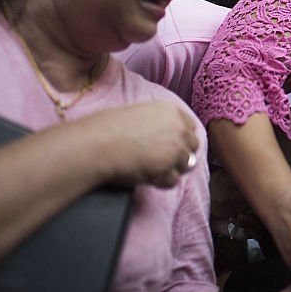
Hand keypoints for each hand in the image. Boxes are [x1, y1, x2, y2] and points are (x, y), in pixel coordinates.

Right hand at [81, 101, 199, 187]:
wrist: (98, 144)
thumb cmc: (108, 128)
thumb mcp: (139, 115)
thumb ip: (158, 124)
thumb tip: (164, 138)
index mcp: (171, 110)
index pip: (190, 126)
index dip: (181, 137)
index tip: (170, 144)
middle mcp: (179, 128)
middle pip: (193, 145)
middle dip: (180, 153)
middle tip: (160, 159)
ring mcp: (177, 149)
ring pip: (186, 164)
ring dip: (170, 168)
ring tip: (148, 167)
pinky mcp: (170, 168)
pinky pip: (173, 180)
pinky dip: (160, 181)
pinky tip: (144, 174)